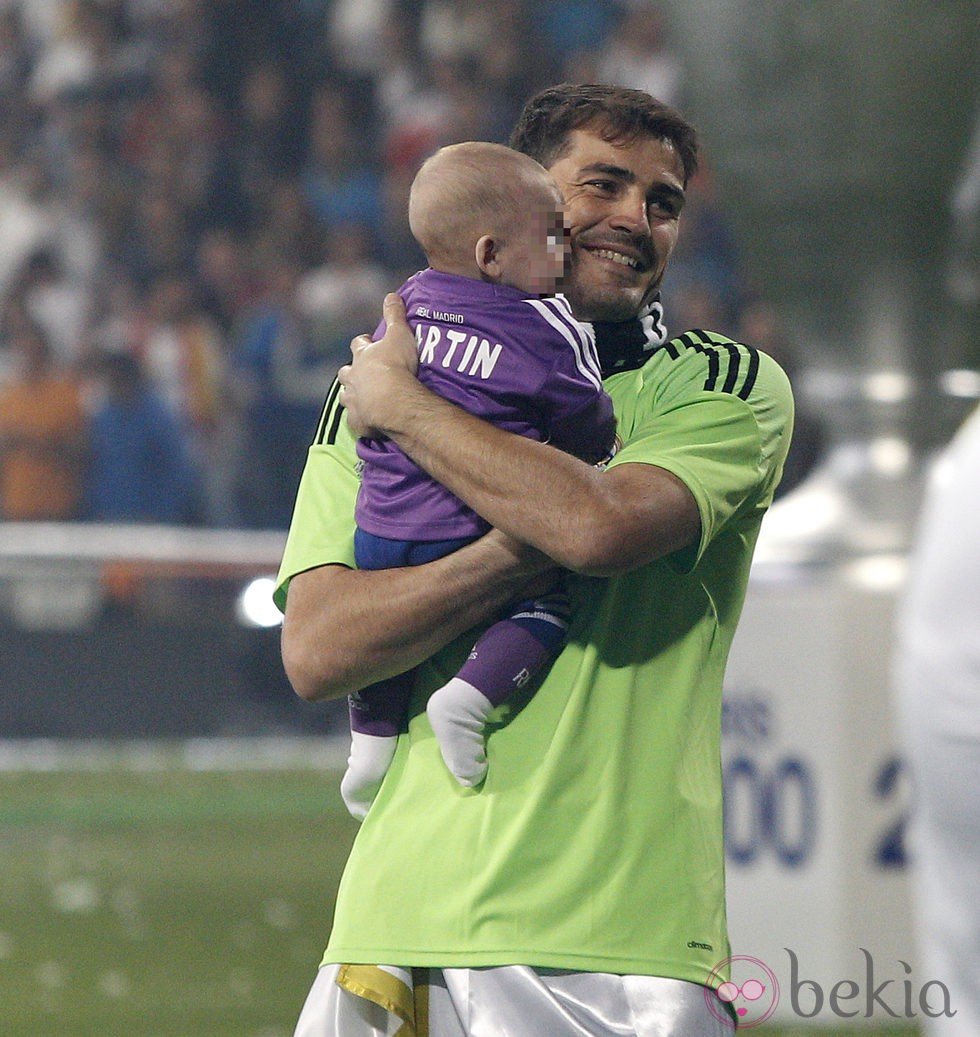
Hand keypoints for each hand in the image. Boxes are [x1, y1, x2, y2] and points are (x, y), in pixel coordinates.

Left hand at [339, 293, 419, 437]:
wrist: (393, 400)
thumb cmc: (396, 365)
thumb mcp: (399, 334)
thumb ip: (395, 314)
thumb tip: (392, 294)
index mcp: (362, 356)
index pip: (358, 345)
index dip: (363, 343)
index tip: (369, 342)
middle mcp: (352, 378)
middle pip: (345, 372)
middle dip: (351, 372)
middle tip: (362, 374)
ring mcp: (353, 401)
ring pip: (345, 397)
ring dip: (351, 396)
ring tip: (361, 398)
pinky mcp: (358, 421)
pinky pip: (355, 421)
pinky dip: (360, 421)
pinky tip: (367, 422)